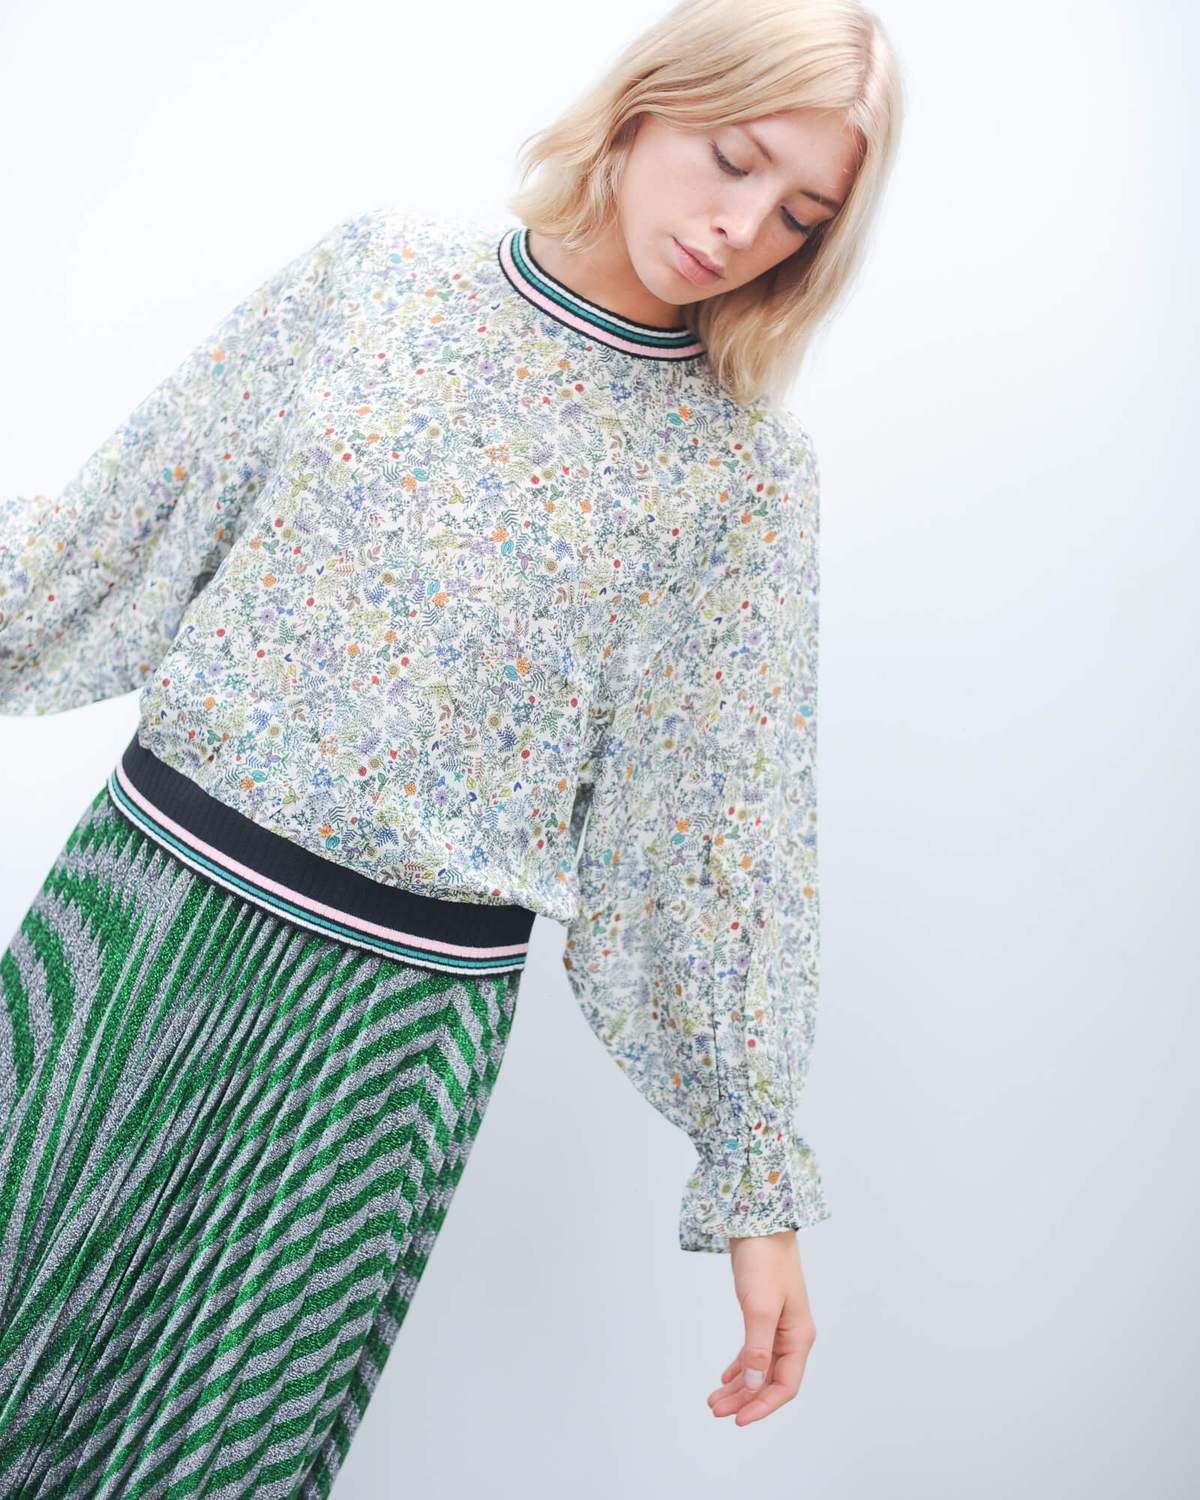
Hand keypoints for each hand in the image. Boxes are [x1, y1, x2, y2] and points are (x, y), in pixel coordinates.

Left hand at [707, 1229, 816, 1425]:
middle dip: (745, 1400)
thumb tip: (753, 1386)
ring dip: (739, 1386)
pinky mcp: (763, 1315)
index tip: (737, 1420)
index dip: (762, 1406)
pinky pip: (754, 1351)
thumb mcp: (760, 1308)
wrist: (759, 1223)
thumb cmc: (764, 1261)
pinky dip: (740, 1366)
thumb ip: (757, 1349)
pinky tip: (726, 1377)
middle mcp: (791, 1336)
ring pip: (759, 1368)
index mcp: (798, 1337)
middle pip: (770, 1381)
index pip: (785, 1386)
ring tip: (714, 1400)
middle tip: (716, 1411)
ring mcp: (778, 1326)